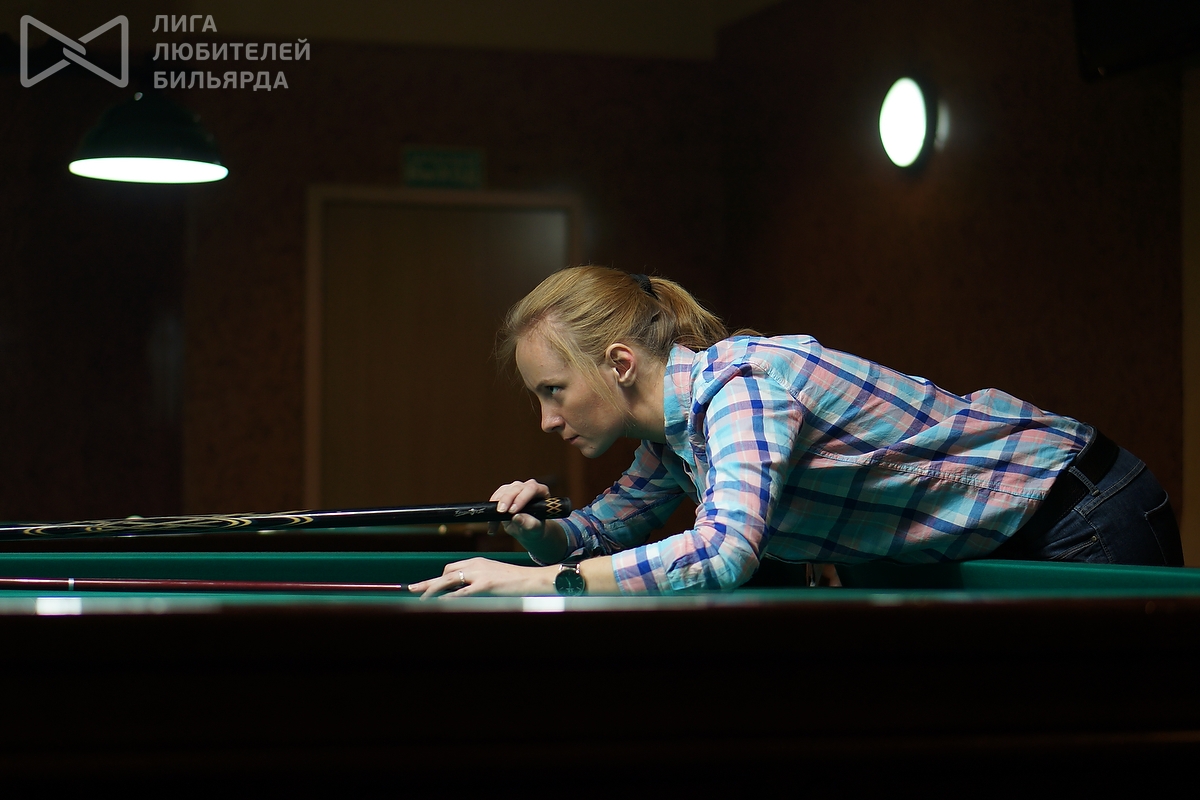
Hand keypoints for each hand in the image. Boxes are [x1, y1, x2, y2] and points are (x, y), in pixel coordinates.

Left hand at [408, 556, 557, 598]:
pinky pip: (462, 592)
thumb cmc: (516, 582)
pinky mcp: (486, 585)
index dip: (438, 578)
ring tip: (421, 601)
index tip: (426, 586)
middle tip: (412, 590)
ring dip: (433, 591)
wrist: (533, 580)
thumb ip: (479, 582)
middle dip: (428, 583)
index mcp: (478, 562)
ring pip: (449, 580)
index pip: (452, 568)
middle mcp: (476, 565)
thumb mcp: (495, 578)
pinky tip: (440, 604)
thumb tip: (464, 593)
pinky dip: (449, 599)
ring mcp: (480, 574)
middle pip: (446, 573)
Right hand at [490, 479, 550, 535]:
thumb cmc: (535, 528)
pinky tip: (492, 524)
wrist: (527, 530)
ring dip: (496, 505)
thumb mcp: (535, 529)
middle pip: (516, 488)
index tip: (512, 511)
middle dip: (506, 499)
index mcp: (541, 491)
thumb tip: (517, 517)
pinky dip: (492, 509)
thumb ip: (530, 524)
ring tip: (494, 524)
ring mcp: (516, 488)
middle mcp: (528, 487)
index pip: (532, 489)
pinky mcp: (505, 492)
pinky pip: (496, 497)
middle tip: (500, 512)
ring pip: (504, 491)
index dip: (521, 498)